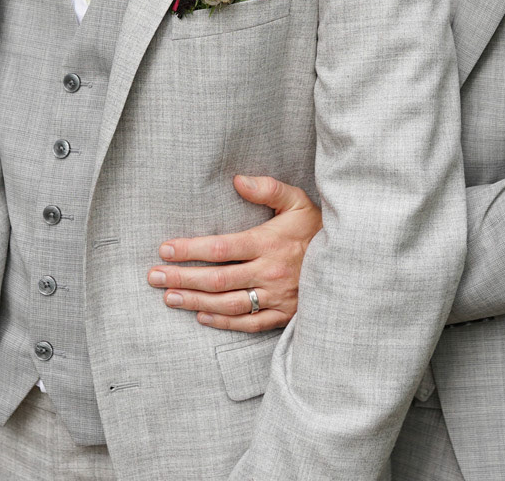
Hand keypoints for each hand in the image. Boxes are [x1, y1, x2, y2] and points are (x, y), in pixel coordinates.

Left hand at [146, 175, 319, 331]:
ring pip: (228, 304)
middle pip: (217, 279)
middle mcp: (269, 272)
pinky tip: (201, 317)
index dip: (190, 250)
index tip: (165, 250)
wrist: (351, 262)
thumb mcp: (298, 201)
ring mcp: (276, 297)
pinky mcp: (283, 315)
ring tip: (169, 297)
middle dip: (182, 278)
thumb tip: (237, 180)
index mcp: (269, 243)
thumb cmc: (318, 229)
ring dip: (195, 301)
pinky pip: (248, 324)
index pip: (221, 248)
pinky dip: (222, 323)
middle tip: (153, 277)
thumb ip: (268, 189)